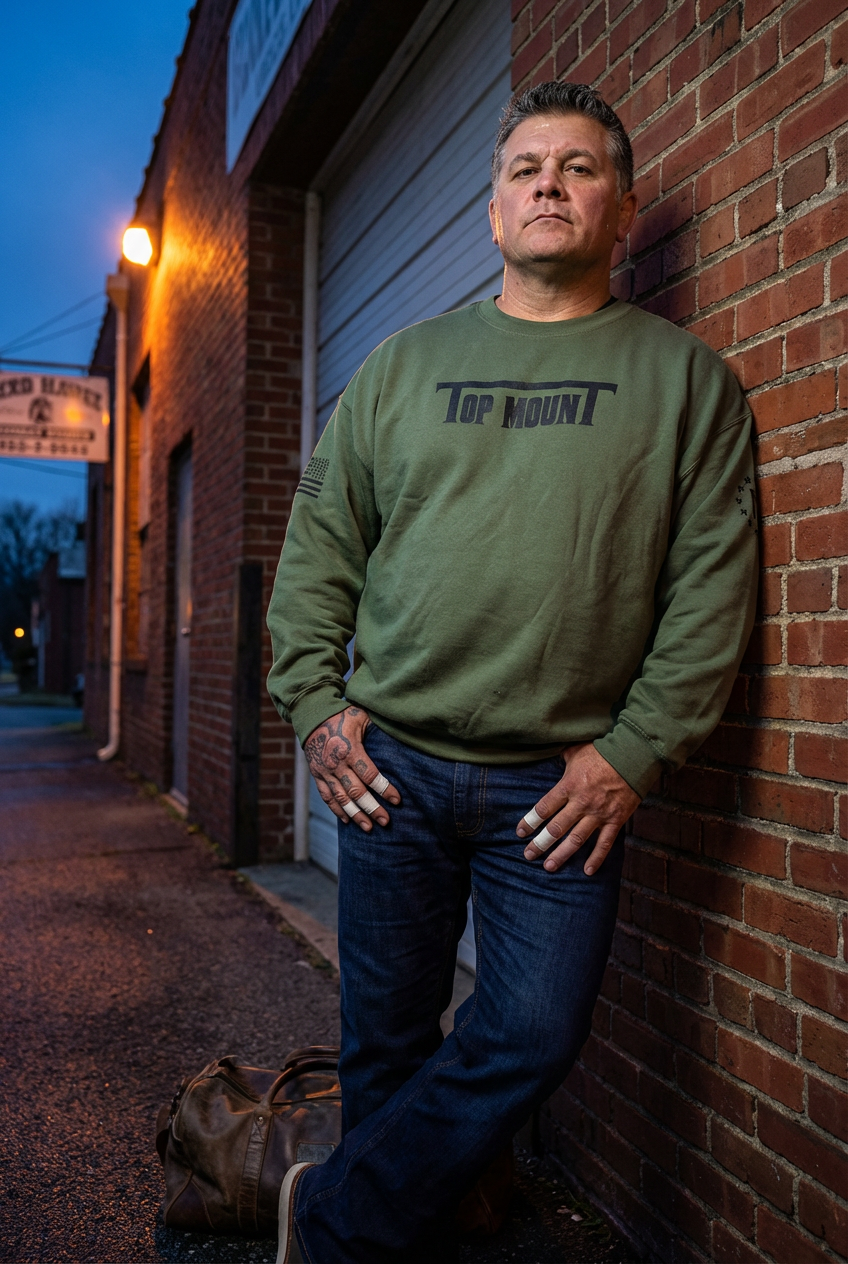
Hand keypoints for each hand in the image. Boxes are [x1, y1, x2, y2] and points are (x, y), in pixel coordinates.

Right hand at [303, 707, 399, 831]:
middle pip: (356, 792)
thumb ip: (377, 731)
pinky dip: (337, 810)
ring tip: (369, 827)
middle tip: (386, 821)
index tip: (397, 801)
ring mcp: (324, 771)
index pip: (370, 775)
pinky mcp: (317, 775)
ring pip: (341, 799)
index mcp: (350, 749)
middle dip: (372, 808)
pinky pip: (327, 797)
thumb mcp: (363, 718)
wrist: (312, 715)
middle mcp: (336, 764)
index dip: (384, 789)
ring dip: (356, 814)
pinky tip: (348, 820)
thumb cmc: (343, 715)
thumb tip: (400, 737)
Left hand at [516, 743, 639, 874]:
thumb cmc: (602, 750)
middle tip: (528, 855)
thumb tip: (550, 757)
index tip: (520, 832)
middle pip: (556, 828)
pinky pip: (605, 843)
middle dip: (540, 844)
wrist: (634, 755)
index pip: (544, 808)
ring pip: (576, 839)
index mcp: (569, 785)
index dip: (530, 822)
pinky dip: (597, 858)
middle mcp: (581, 803)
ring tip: (549, 867)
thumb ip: (562, 760)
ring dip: (561, 855)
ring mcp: (599, 814)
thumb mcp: (575, 751)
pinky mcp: (616, 820)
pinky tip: (588, 871)